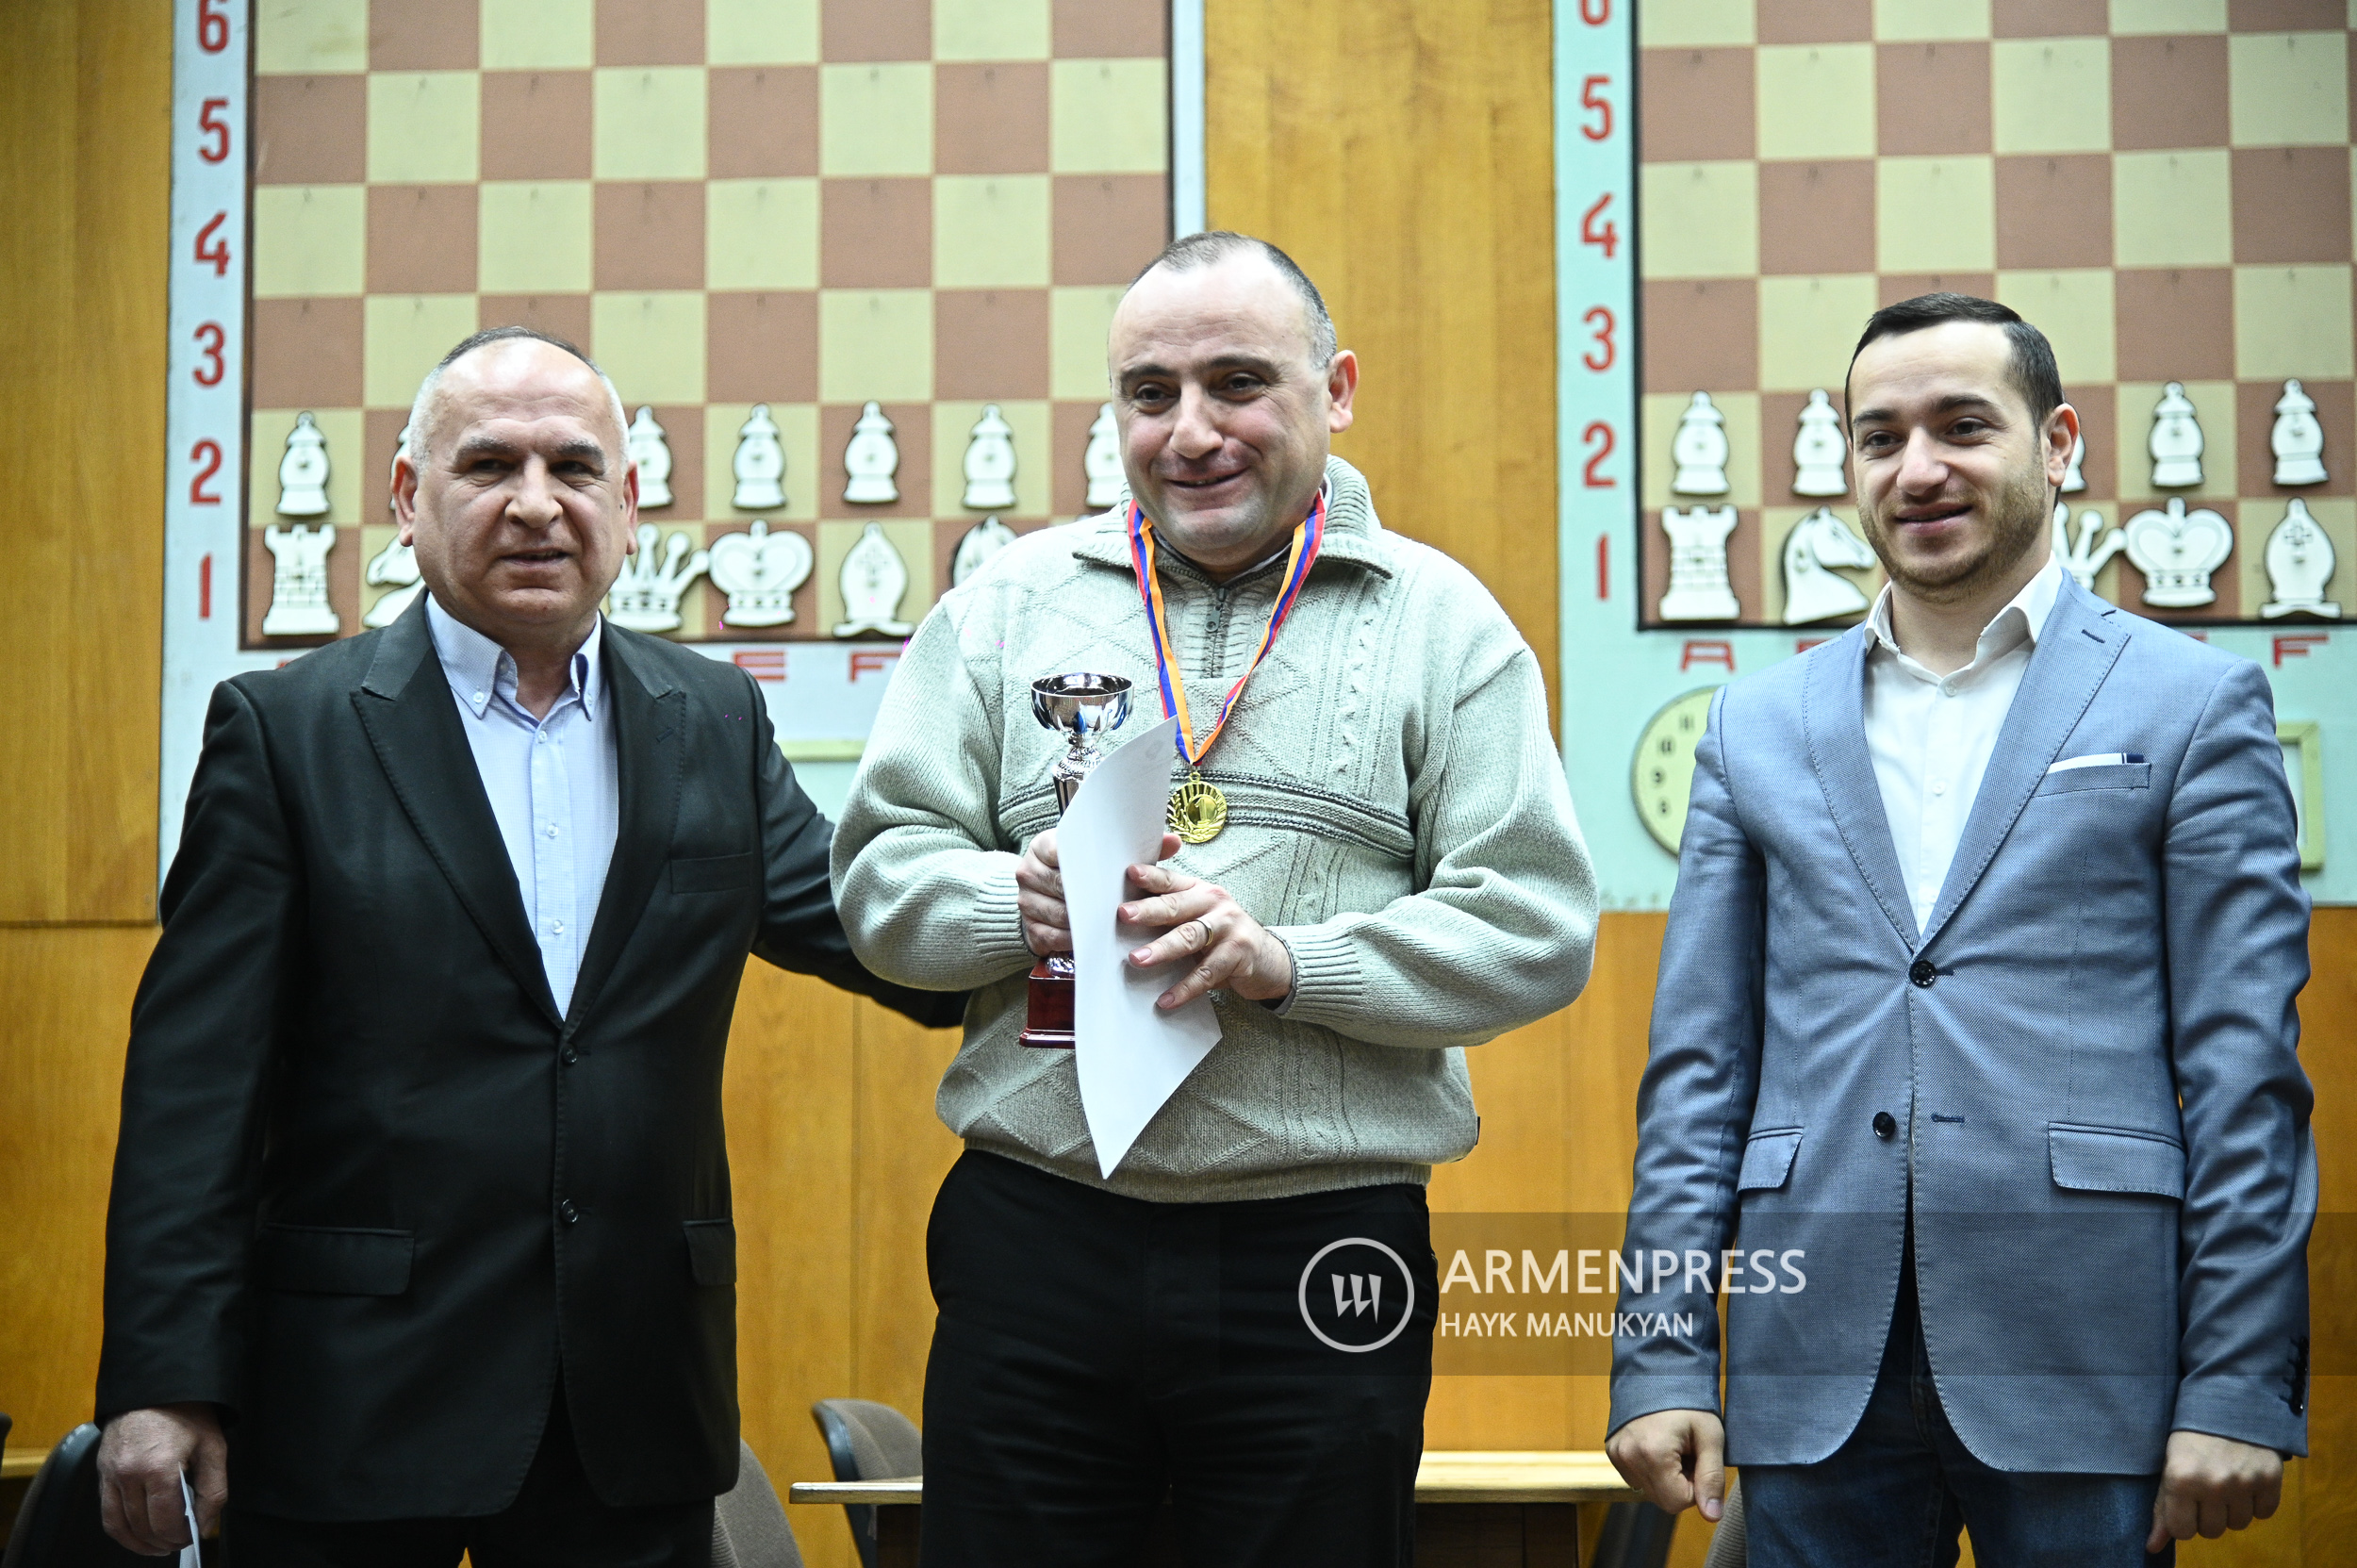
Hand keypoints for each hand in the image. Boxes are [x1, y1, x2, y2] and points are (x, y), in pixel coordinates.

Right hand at [99, 1403, 226, 1555]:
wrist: (156, 1384)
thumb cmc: (189, 1413)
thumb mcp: (214, 1447)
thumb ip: (213, 1490)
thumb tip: (204, 1525)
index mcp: (158, 1468)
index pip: (165, 1521)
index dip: (180, 1536)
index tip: (191, 1537)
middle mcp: (128, 1474)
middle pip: (142, 1526)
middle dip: (163, 1541)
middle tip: (179, 1542)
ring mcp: (110, 1474)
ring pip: (120, 1524)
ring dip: (139, 1542)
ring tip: (159, 1546)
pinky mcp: (101, 1471)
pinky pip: (106, 1512)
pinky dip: (121, 1529)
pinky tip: (137, 1533)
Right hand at [1015, 830, 1186, 959]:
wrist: (1045, 894)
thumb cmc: (1083, 872)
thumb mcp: (1104, 856)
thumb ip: (1138, 848)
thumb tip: (1173, 841)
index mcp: (1044, 846)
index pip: (1059, 849)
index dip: (1084, 862)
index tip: (1107, 871)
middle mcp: (1029, 871)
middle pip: (1060, 885)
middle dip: (1090, 896)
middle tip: (1118, 904)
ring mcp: (1025, 902)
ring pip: (1057, 913)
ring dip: (1084, 921)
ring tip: (1109, 924)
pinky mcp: (1029, 929)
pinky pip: (1052, 937)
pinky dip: (1074, 941)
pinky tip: (1093, 941)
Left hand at [1120, 856, 1294, 1009]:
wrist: (1269, 959)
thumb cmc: (1223, 935)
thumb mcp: (1201, 916)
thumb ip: (1172, 911)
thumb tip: (1125, 919)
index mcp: (1200, 890)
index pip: (1171, 881)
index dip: (1152, 876)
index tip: (1130, 873)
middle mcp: (1215, 904)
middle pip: (1177, 906)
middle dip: (1149, 910)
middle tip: (1124, 915)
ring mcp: (1229, 929)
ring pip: (1190, 938)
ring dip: (1162, 949)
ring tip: (1138, 959)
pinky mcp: (1238, 956)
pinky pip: (1206, 974)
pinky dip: (1185, 988)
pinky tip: (1167, 999)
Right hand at [1605, 1408, 1725, 1522]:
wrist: (1660, 1371)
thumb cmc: (1690, 1402)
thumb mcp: (1711, 1436)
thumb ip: (1712, 1478)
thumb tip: (1712, 1515)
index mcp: (1652, 1454)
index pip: (1678, 1502)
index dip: (1695, 1486)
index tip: (1697, 1459)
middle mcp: (1628, 1457)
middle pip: (1662, 1500)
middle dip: (1680, 1483)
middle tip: (1687, 1452)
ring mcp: (1616, 1454)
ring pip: (1649, 1491)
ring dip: (1666, 1477)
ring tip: (1673, 1447)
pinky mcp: (1612, 1451)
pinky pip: (1636, 1478)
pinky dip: (1651, 1469)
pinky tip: (1657, 1445)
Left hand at [2147, 1431, 2281, 1551]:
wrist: (2228, 1400)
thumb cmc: (2189, 1436)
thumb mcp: (2169, 1465)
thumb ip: (2162, 1508)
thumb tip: (2153, 1547)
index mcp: (2181, 1479)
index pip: (2182, 1531)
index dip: (2182, 1520)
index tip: (2184, 1504)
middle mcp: (2213, 1484)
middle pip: (2212, 1531)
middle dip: (2207, 1515)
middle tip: (2205, 1489)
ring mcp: (2244, 1482)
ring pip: (2238, 1525)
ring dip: (2231, 1509)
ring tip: (2225, 1482)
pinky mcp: (2270, 1479)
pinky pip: (2264, 1513)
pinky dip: (2256, 1503)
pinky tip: (2246, 1480)